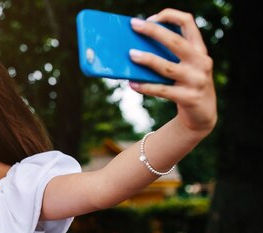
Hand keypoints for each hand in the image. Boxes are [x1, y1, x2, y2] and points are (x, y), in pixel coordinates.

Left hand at [129, 8, 216, 137]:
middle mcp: (201, 62)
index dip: (169, 16)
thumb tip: (135, 48)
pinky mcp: (189, 97)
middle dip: (154, 31)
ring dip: (147, 60)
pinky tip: (132, 83)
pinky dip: (146, 87)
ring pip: (167, 67)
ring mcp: (196, 80)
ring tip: (131, 55)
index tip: (150, 18)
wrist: (202, 115)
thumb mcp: (184, 67)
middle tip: (135, 25)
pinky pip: (162, 90)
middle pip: (175, 42)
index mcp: (199, 49)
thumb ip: (169, 56)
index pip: (188, 22)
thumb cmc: (185, 85)